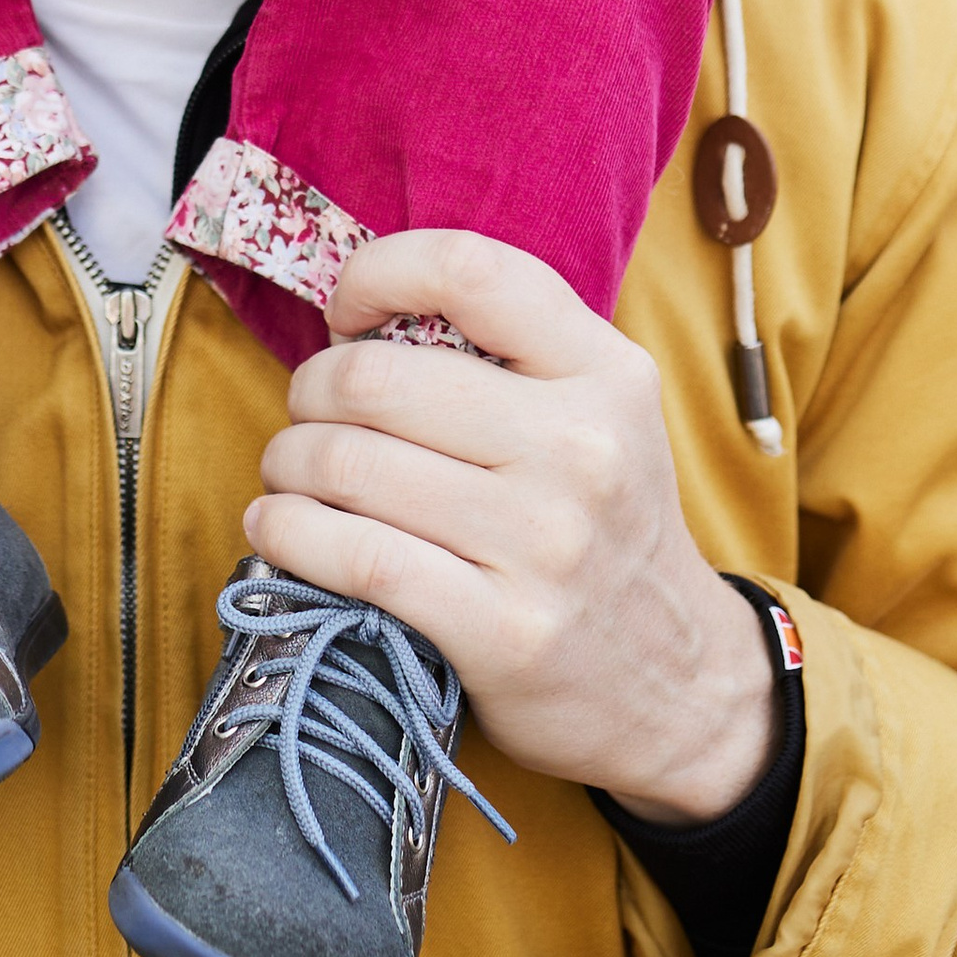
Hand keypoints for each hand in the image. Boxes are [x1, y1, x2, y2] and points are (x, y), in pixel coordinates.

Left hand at [246, 233, 779, 828]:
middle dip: (311, 391)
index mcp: (606, 373)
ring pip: (350, 465)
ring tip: (291, 473)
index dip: (377, 274)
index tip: (344, 315)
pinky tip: (278, 528)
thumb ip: (510, 352)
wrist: (678, 686)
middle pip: (376, 378)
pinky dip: (290, 535)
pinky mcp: (504, 632)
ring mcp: (546, 545)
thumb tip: (360, 319)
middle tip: (307, 415)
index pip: (467, 271)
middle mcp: (583, 449)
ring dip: (289, 463)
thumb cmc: (603, 528)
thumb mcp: (601, 415)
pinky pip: (357, 558)